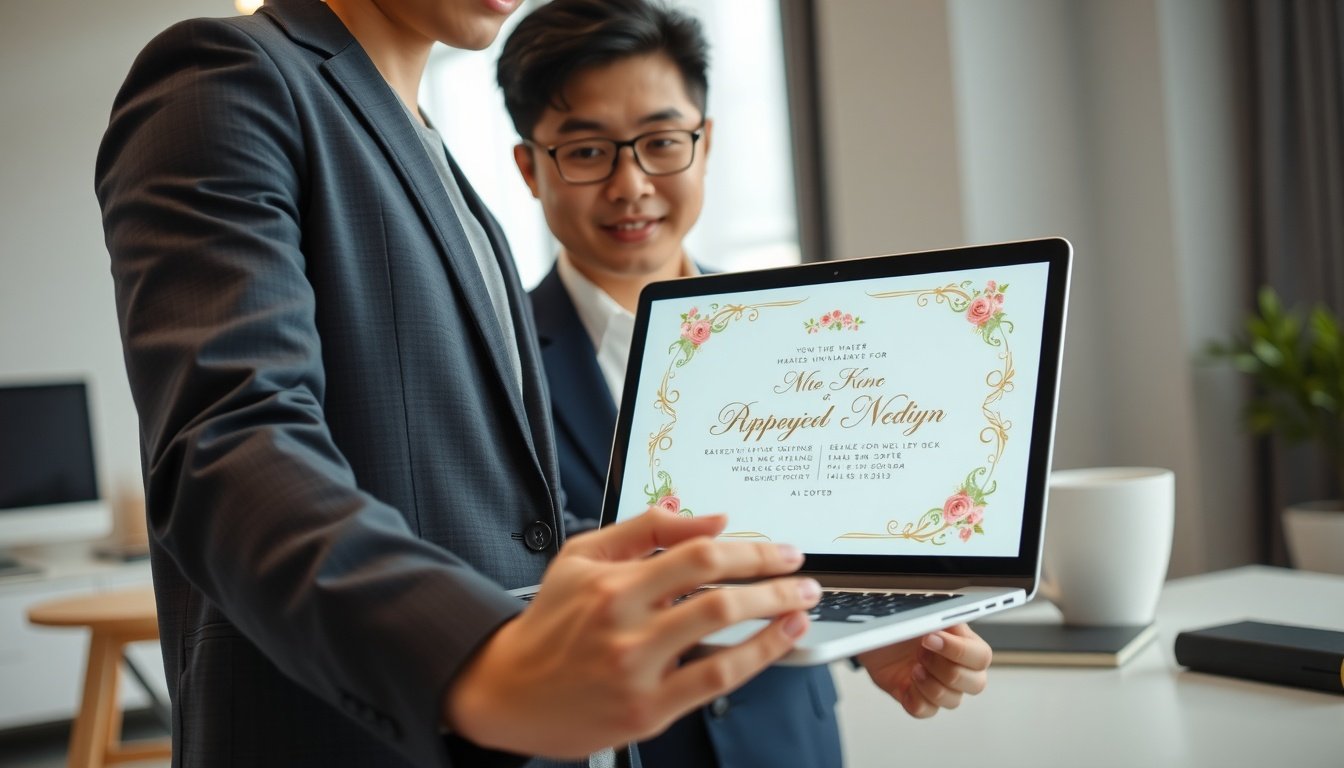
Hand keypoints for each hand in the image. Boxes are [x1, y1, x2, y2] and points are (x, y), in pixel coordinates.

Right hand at [443, 508, 821, 758]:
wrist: (509, 691)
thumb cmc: (550, 622)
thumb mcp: (583, 556)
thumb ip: (644, 530)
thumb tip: (704, 515)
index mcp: (612, 584)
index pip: (696, 554)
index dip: (748, 548)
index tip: (779, 549)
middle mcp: (625, 626)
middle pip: (718, 594)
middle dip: (773, 580)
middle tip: (803, 575)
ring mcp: (637, 671)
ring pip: (722, 636)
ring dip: (774, 616)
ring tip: (802, 605)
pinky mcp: (647, 710)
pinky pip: (715, 680)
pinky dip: (758, 658)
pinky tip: (780, 640)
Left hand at [857, 623, 990, 717]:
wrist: (875, 637)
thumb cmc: (902, 625)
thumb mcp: (921, 616)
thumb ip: (939, 620)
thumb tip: (947, 620)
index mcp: (965, 644)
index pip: (981, 656)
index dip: (959, 651)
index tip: (932, 638)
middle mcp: (958, 668)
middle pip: (976, 684)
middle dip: (946, 669)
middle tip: (921, 653)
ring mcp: (940, 687)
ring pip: (953, 701)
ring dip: (931, 684)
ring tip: (913, 668)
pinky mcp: (920, 700)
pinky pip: (927, 711)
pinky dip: (915, 699)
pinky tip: (906, 683)